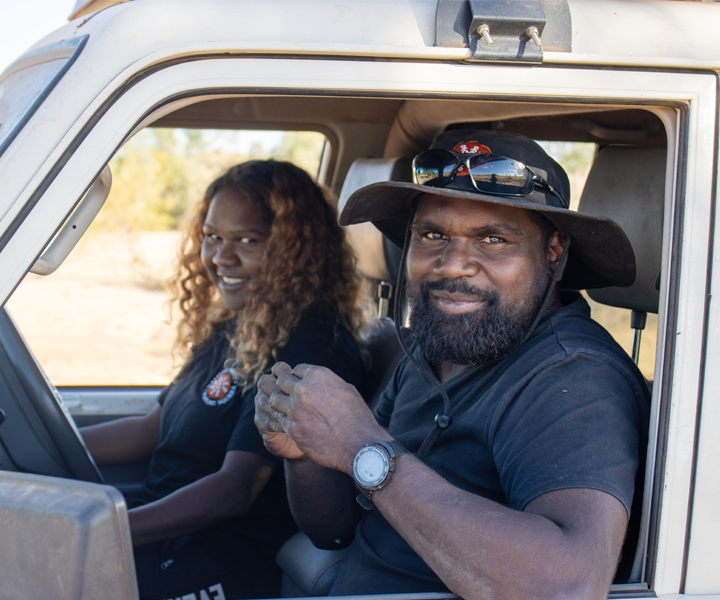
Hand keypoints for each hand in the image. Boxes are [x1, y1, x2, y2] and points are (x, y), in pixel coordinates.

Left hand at [258, 361, 386, 472]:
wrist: (360, 445)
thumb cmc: (358, 417)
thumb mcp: (347, 390)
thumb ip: (328, 383)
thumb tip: (320, 382)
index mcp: (318, 375)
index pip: (297, 369)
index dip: (298, 377)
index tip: (299, 383)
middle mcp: (303, 389)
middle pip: (281, 380)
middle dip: (284, 386)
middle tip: (287, 394)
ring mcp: (295, 409)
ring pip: (274, 399)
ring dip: (279, 403)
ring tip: (286, 408)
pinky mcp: (292, 428)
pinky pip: (279, 420)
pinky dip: (284, 421)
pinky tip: (291, 424)